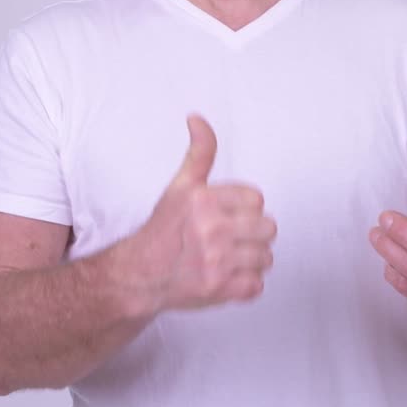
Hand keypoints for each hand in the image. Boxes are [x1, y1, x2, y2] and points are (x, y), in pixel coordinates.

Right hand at [124, 115, 276, 312]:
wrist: (139, 275)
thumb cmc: (163, 230)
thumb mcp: (180, 186)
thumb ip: (199, 152)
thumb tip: (197, 118)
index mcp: (203, 200)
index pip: (256, 199)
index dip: (245, 209)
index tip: (228, 216)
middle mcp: (210, 228)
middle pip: (268, 228)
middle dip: (252, 234)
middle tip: (230, 239)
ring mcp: (216, 261)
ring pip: (266, 257)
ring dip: (251, 260)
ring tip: (229, 259)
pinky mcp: (219, 289)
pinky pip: (257, 285)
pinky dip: (246, 285)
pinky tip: (227, 277)